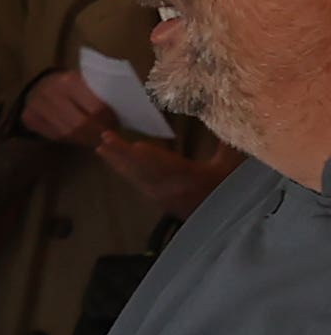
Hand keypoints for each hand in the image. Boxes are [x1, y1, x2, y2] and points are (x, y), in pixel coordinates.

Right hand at [15, 70, 108, 145]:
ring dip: (84, 140)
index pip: (96, 108)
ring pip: (67, 132)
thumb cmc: (71, 85)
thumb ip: (100, 95)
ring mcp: (36, 105)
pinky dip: (69, 140)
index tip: (115, 124)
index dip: (108, 120)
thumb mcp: (86, 82)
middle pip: (80, 123)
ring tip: (94, 140)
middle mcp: (51, 92)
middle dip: (96, 133)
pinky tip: (79, 138)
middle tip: (106, 138)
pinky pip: (54, 136)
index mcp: (70, 80)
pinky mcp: (29, 117)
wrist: (39, 84)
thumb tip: (123, 116)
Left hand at [92, 127, 240, 217]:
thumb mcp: (233, 164)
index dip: (148, 156)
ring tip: (102, 149)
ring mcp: (162, 196)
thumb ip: (226, 142)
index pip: (164, 165)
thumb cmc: (232, 189)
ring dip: (118, 163)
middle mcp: (171, 188)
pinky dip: (126, 172)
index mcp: (190, 177)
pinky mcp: (158, 201)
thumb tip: (223, 115)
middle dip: (122, 154)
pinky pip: (138, 184)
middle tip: (103, 140)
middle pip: (142, 170)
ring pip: (136, 178)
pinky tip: (117, 164)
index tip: (135, 147)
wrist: (227, 218)